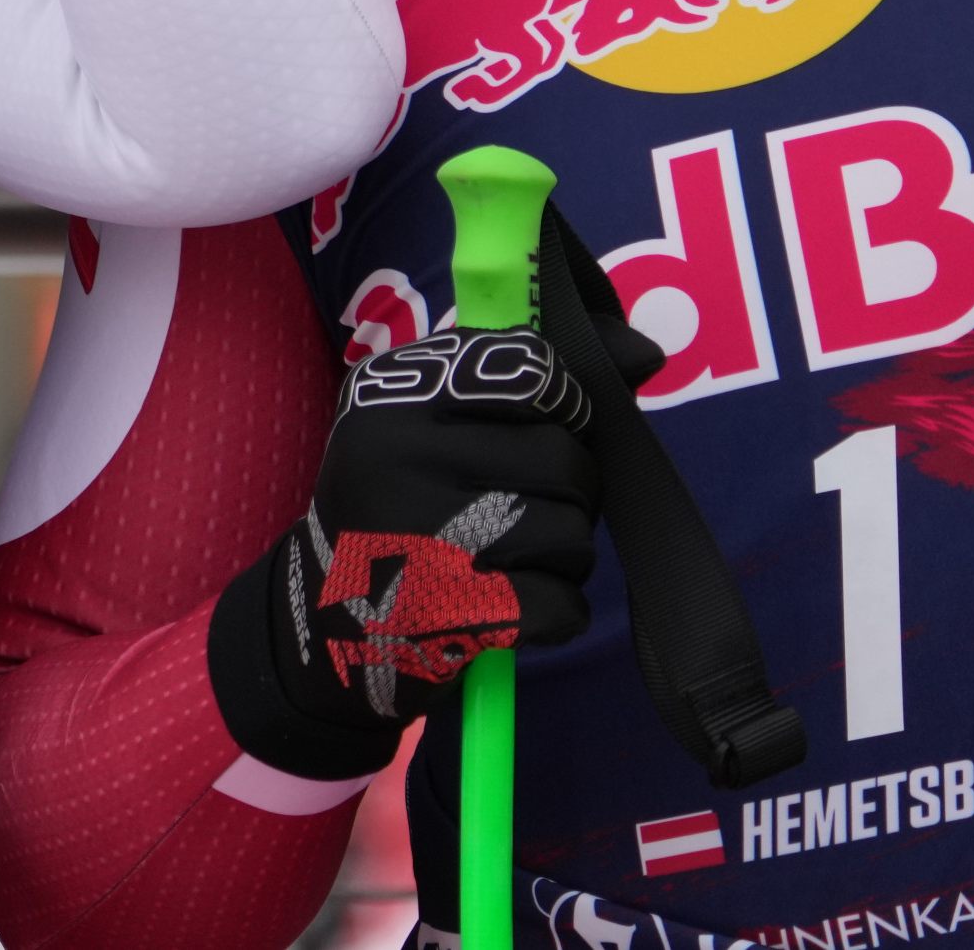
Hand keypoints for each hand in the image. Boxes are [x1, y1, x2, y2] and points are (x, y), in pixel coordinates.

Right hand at [207, 316, 638, 780]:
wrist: (325, 622)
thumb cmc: (403, 502)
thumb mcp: (438, 419)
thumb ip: (537, 378)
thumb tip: (647, 351)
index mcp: (391, 391)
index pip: (528, 366)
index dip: (561, 403)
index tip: (542, 428)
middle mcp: (395, 452)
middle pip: (563, 457)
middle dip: (570, 490)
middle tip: (527, 507)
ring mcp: (417, 534)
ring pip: (570, 533)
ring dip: (564, 553)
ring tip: (515, 556)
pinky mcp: (443, 614)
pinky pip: (562, 602)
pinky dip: (557, 610)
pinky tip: (516, 604)